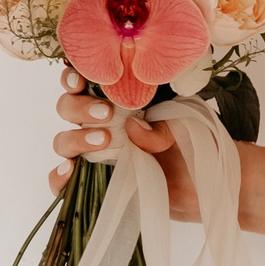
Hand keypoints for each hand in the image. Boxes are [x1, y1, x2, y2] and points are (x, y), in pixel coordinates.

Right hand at [49, 69, 200, 221]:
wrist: (206, 187)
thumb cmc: (196, 147)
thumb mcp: (187, 127)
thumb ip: (162, 126)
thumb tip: (131, 127)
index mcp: (118, 101)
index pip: (84, 82)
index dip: (73, 77)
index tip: (81, 80)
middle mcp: (100, 125)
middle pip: (67, 108)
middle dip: (79, 107)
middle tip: (106, 113)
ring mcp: (94, 155)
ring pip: (63, 141)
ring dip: (75, 138)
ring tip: (103, 142)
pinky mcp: (92, 184)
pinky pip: (62, 180)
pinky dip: (58, 176)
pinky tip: (69, 171)